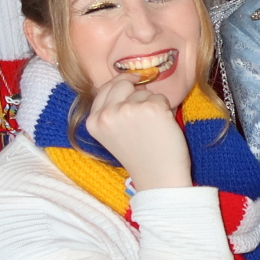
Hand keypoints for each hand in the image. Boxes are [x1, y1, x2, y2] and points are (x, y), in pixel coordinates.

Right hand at [85, 76, 192, 190]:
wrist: (158, 177)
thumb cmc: (139, 156)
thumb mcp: (112, 133)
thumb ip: (111, 110)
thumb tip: (127, 82)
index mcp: (94, 121)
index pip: (105, 88)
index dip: (121, 83)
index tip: (133, 82)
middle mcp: (107, 114)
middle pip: (123, 83)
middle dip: (137, 91)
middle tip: (145, 112)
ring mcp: (129, 110)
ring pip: (145, 92)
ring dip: (152, 105)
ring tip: (151, 130)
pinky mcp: (152, 109)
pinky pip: (161, 98)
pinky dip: (166, 110)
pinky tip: (161, 129)